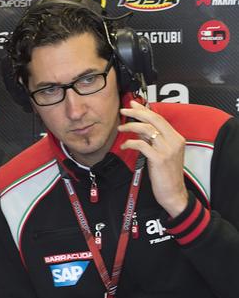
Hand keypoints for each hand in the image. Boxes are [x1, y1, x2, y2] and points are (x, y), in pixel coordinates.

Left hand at [118, 100, 187, 217]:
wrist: (173, 192)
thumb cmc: (166, 174)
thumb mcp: (162, 153)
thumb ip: (153, 139)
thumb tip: (139, 128)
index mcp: (176, 138)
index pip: (159, 118)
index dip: (145, 110)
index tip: (133, 104)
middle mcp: (174, 141)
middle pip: (154, 119)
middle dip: (137, 112)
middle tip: (124, 110)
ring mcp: (167, 150)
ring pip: (146, 130)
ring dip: (130, 127)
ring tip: (121, 128)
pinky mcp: (159, 159)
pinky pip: (141, 144)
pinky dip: (130, 142)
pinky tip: (124, 145)